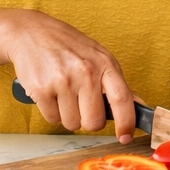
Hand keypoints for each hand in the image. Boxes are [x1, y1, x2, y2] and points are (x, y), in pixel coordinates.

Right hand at [4, 10, 137, 140]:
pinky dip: (52, 111)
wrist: (31, 33)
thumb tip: (138, 106)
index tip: (124, 136)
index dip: (126, 122)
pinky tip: (51, 93)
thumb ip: (116, 83)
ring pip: (72, 123)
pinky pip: (52, 119)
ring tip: (64, 94)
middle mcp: (86, 72)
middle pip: (94, 121)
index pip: (122, 99)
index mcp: (105, 64)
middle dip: (89, 121)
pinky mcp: (41, 89)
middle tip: (83, 106)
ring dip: (68, 116)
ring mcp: (62, 81)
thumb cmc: (69, 47)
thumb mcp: (99, 57)